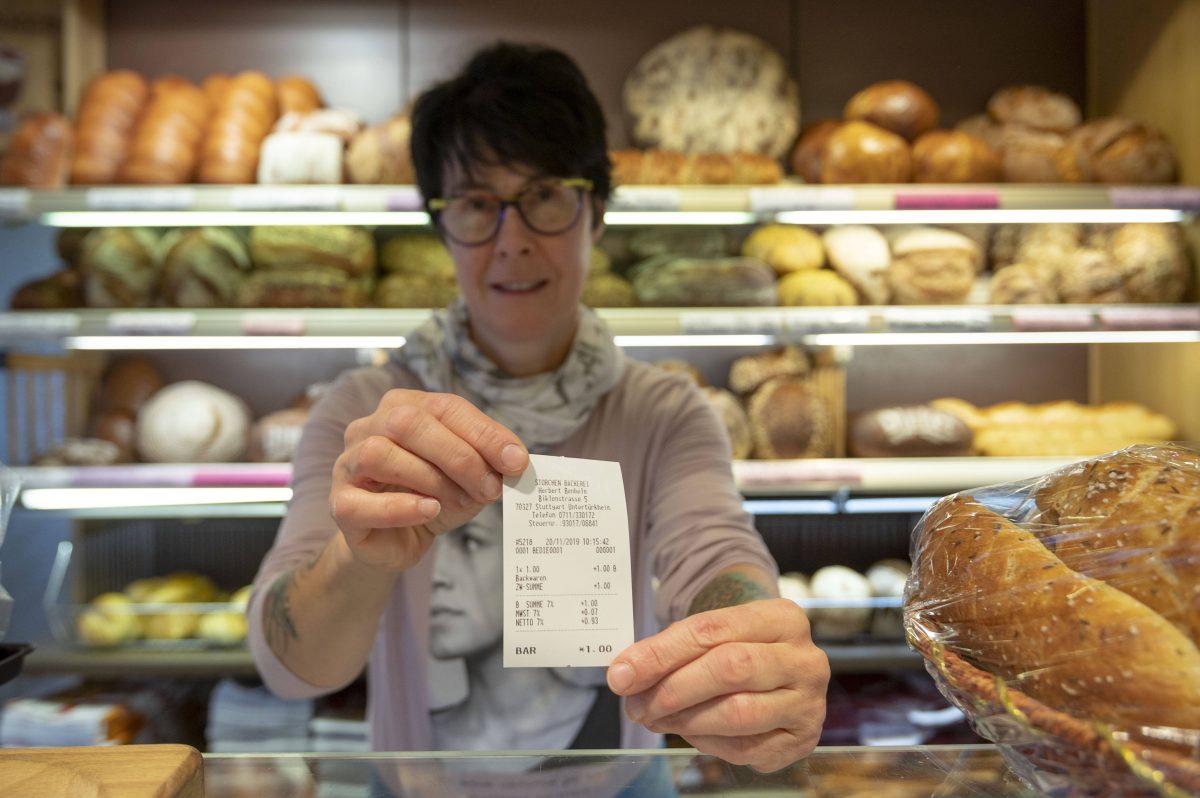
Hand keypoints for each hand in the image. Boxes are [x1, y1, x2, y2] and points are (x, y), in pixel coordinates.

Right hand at [330, 389, 527, 571]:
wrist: (397, 542)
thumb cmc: (432, 497)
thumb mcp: (468, 477)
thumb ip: (488, 463)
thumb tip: (516, 460)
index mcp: (403, 408)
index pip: (444, 407)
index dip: (483, 433)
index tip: (516, 461)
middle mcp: (368, 428)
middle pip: (406, 422)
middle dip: (458, 455)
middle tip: (490, 487)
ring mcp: (348, 464)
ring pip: (379, 454)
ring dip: (430, 479)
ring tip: (459, 502)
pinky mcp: (340, 503)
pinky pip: (360, 501)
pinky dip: (401, 507)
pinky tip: (429, 511)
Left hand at [606, 599, 827, 771]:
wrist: (776, 666)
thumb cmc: (737, 646)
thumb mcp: (711, 633)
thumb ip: (670, 649)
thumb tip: (623, 675)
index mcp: (783, 617)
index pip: (712, 629)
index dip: (661, 654)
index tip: (622, 674)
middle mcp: (804, 659)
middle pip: (730, 669)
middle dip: (673, 690)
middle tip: (636, 704)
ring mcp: (809, 702)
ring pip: (738, 713)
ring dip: (685, 720)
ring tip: (656, 718)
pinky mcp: (803, 740)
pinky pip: (745, 748)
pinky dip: (708, 742)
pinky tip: (689, 731)